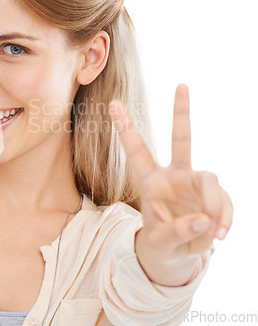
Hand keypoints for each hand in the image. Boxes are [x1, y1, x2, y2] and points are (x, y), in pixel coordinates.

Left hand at [108, 84, 232, 263]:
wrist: (179, 255)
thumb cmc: (162, 242)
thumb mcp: (161, 242)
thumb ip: (177, 232)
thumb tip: (202, 220)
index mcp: (151, 181)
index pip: (136, 150)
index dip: (126, 128)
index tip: (113, 102)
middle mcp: (174, 175)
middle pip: (180, 139)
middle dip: (181, 112)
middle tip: (181, 85)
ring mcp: (195, 182)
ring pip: (211, 180)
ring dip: (215, 206)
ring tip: (212, 232)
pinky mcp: (214, 195)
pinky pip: (225, 201)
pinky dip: (225, 217)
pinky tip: (219, 233)